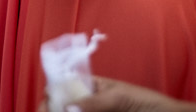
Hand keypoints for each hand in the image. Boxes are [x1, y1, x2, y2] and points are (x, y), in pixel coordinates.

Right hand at [38, 76, 195, 111]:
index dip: (50, 94)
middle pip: (62, 106)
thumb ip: (95, 102)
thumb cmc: (150, 104)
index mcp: (91, 86)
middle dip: (51, 110)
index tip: (44, 106)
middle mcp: (88, 103)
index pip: (62, 86)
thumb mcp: (121, 98)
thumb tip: (67, 107)